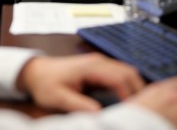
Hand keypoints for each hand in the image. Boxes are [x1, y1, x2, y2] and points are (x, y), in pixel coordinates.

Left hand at [15, 53, 144, 112]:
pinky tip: (129, 99)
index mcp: (90, 67)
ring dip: (136, 87)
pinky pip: (121, 74)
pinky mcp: (99, 67)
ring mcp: (100, 63)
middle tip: (141, 110)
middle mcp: (98, 61)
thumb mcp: (58, 98)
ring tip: (138, 106)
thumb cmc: (45, 84)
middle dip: (139, 90)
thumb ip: (78, 105)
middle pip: (129, 72)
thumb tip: (98, 113)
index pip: (120, 78)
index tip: (133, 111)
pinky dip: (129, 85)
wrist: (35, 71)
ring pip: (127, 72)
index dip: (130, 95)